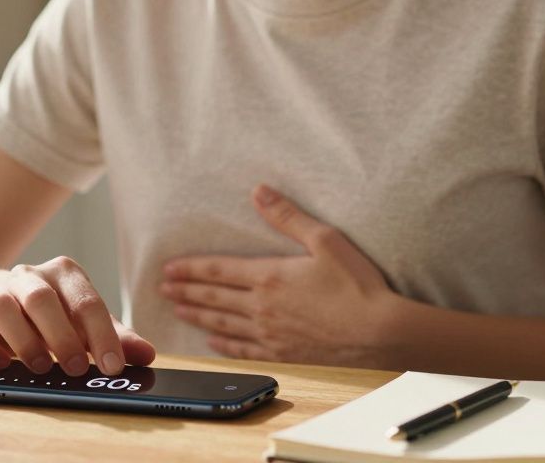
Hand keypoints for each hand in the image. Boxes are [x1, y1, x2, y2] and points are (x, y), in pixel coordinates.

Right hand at [0, 255, 155, 375]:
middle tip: (76, 371)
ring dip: (23, 341)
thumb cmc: (48, 313)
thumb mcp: (82, 321)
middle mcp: (29, 276)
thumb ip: (113, 336)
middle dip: (61, 338)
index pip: (87, 302)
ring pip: (2, 307)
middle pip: (42, 300)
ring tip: (39, 368)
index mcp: (65, 274)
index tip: (113, 368)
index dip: (102, 336)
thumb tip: (147, 356)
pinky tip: (2, 365)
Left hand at [159, 185, 397, 365]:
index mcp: (270, 276)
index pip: (219, 270)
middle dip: (187, 291)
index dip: (191, 269)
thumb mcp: (325, 240)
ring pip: (223, 323)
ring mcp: (271, 334)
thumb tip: (259, 191)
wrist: (381, 333)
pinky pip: (244, 349)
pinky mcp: (285, 354)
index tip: (169, 269)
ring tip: (177, 310)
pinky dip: (224, 344)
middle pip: (214, 298)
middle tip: (163, 289)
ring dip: (197, 316)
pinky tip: (212, 341)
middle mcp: (263, 307)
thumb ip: (288, 216)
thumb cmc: (358, 285)